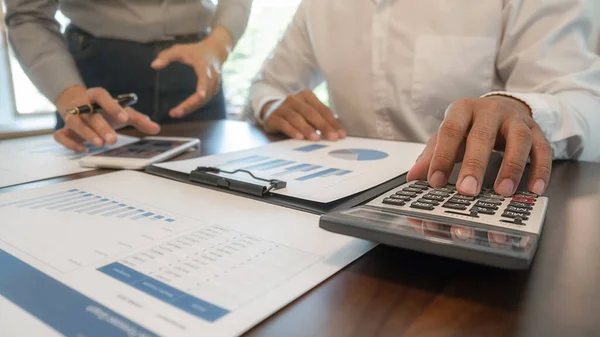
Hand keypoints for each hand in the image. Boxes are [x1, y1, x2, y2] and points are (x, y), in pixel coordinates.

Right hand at [54, 86, 160, 150]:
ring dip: (87, 134)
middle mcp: (81, 104)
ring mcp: (71, 117)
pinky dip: (69, 143)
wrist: (75, 104)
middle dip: (101, 127)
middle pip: (89, 114)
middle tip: (113, 140)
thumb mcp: (122, 112)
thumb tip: (157, 128)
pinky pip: (60, 136)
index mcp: (96, 96)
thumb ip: (139, 119)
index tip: (125, 118)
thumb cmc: (103, 109)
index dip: (112, 106)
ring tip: (100, 145)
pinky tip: (83, 149)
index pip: (101, 95)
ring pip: (75, 123)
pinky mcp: (64, 130)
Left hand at [151, 26, 232, 117]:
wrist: (215, 52)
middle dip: (190, 105)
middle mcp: (212, 78)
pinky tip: (184, 110)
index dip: (203, 87)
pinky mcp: (214, 91)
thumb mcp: (180, 49)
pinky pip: (204, 101)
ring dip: (191, 108)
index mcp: (204, 67)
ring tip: (176, 113)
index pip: (205, 78)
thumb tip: (153, 65)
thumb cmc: (196, 51)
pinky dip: (195, 106)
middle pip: (203, 96)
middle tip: (175, 113)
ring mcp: (215, 86)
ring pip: (204, 101)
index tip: (200, 95)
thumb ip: (166, 57)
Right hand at [262, 89, 346, 140]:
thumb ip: (321, 120)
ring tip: (316, 139)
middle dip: (323, 126)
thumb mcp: (308, 113)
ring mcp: (282, 108)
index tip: (341, 134)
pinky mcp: (272, 117)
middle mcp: (294, 99)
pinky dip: (291, 130)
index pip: (322, 109)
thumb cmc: (295, 114)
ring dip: (307, 129)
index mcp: (306, 95)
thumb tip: (339, 132)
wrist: (269, 110)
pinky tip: (299, 137)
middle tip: (332, 137)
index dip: (333, 122)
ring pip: (296, 118)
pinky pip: (283, 124)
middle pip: (311, 113)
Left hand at [407, 96, 551, 195]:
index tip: (435, 182)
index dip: (442, 157)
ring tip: (503, 192)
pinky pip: (543, 149)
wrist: (502, 107)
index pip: (450, 131)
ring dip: (512, 167)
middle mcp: (490, 110)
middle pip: (483, 135)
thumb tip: (413, 177)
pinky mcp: (537, 130)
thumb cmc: (470, 126)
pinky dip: (540, 169)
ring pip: (518, 140)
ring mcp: (516, 119)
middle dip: (475, 165)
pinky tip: (535, 188)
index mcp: (463, 109)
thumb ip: (432, 155)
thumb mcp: (449, 136)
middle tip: (468, 191)